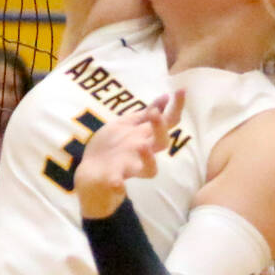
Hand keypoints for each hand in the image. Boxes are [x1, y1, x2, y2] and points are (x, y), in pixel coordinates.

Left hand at [74, 90, 185, 218]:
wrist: (93, 169)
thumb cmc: (114, 145)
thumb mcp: (128, 124)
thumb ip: (146, 114)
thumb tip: (166, 96)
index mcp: (145, 137)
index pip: (167, 123)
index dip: (176, 107)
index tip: (181, 90)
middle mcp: (142, 152)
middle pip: (161, 143)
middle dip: (160, 129)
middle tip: (155, 114)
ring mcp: (129, 167)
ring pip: (148, 169)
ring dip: (147, 158)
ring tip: (141, 147)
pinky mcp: (113, 179)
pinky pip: (117, 183)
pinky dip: (117, 184)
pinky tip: (116, 182)